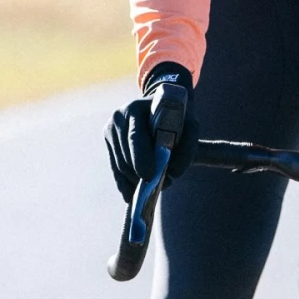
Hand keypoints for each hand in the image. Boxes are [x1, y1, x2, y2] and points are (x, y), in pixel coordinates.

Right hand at [105, 64, 199, 201]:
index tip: (149, 176)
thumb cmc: (177, 116)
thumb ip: (188, 147)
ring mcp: (110, 130)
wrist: (160, 104)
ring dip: (136, 181)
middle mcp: (118, 118)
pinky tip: (133, 195)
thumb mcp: (189, 124)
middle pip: (126, 157)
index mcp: (135, 109)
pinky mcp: (108, 142)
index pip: (135, 138)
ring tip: (155, 187)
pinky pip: (115, 168)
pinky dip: (125, 184)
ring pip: (120, 166)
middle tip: (163, 185)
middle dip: (142, 175)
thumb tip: (174, 172)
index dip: (141, 159)